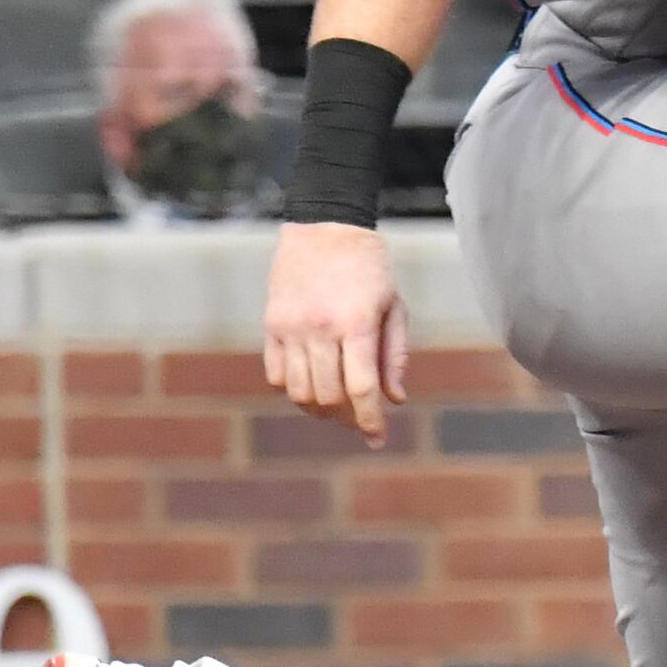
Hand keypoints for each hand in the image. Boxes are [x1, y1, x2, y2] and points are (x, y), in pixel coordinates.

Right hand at [262, 222, 406, 444]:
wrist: (325, 227)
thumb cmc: (369, 268)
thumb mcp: (395, 306)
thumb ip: (395, 355)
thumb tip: (395, 399)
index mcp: (357, 323)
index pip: (361, 387)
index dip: (369, 419)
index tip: (378, 439)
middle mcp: (320, 328)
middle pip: (329, 396)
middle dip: (347, 418)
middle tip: (360, 420)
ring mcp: (290, 328)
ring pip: (299, 392)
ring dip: (319, 410)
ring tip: (337, 409)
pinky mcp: (271, 326)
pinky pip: (276, 375)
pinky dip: (293, 391)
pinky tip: (312, 387)